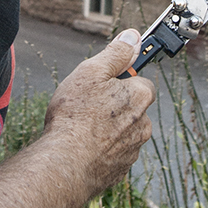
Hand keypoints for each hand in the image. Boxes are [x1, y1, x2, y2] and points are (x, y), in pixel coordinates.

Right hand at [42, 30, 154, 197]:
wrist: (64, 164)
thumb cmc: (75, 116)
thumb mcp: (91, 72)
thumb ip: (115, 54)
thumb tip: (132, 38)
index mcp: (140, 97)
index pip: (140, 81)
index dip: (119, 80)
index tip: (102, 83)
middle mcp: (143, 125)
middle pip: (131, 107)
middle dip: (112, 105)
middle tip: (86, 105)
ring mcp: (132, 150)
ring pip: (122, 131)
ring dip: (106, 128)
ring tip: (80, 127)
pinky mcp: (119, 169)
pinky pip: (112, 152)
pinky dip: (100, 148)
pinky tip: (81, 146)